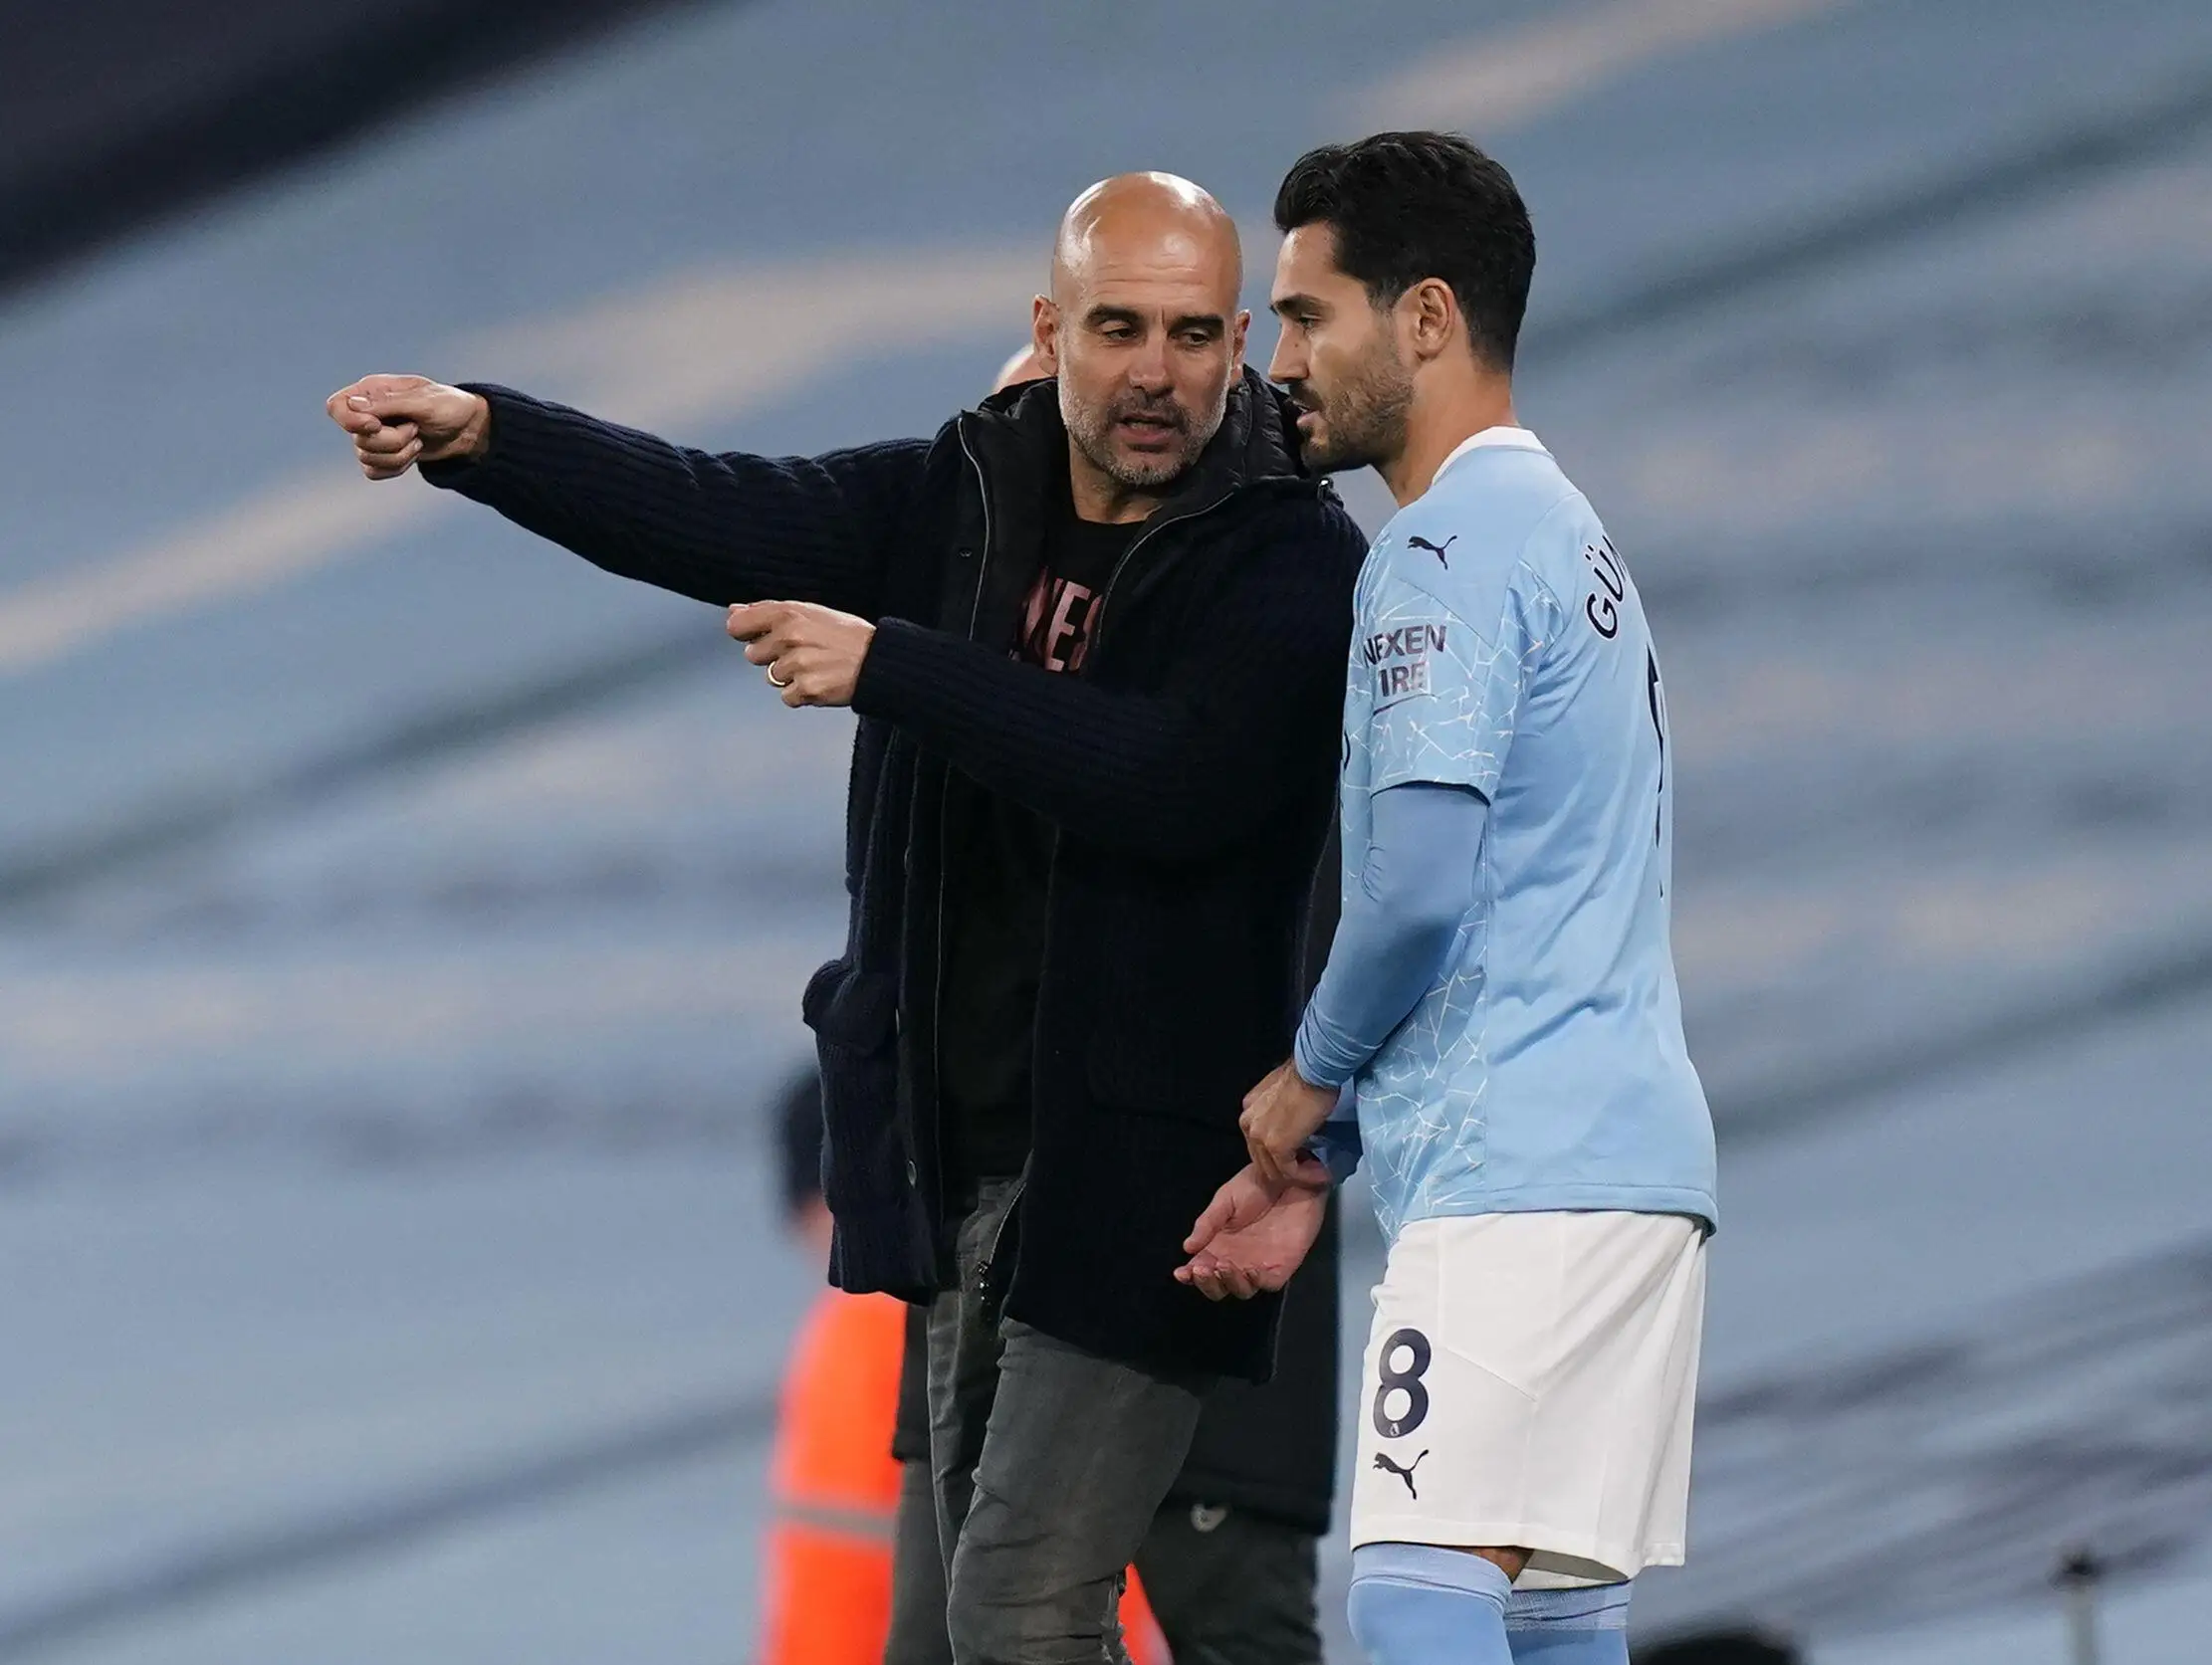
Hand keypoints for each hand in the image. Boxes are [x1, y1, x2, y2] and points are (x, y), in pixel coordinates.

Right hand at [325, 374, 490, 479]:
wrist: (469, 429)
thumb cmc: (449, 406)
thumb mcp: (423, 401)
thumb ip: (388, 404)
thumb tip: (352, 405)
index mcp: (372, 391)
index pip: (336, 407)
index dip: (350, 421)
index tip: (376, 424)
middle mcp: (367, 413)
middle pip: (357, 439)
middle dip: (392, 441)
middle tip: (415, 429)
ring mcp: (374, 436)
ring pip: (366, 458)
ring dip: (399, 455)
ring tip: (418, 439)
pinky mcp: (383, 456)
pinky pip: (373, 472)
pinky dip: (396, 468)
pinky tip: (414, 454)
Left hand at [727, 600, 875, 707]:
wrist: (880, 660)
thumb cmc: (846, 635)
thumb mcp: (810, 612)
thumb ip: (769, 612)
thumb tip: (734, 611)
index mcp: (788, 614)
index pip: (738, 624)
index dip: (743, 632)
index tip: (755, 635)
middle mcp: (789, 637)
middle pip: (753, 654)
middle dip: (772, 656)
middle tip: (802, 652)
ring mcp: (797, 665)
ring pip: (772, 677)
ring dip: (790, 676)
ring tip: (817, 666)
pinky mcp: (807, 689)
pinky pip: (787, 697)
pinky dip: (801, 694)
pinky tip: (821, 680)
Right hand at [1176, 1159, 1329, 1300]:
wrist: (1288, 1177)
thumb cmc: (1255, 1185)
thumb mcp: (1225, 1200)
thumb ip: (1207, 1224)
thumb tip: (1187, 1247)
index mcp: (1219, 1246)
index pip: (1201, 1269)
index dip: (1189, 1275)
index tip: (1181, 1273)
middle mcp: (1237, 1260)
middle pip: (1219, 1286)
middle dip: (1208, 1284)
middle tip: (1201, 1270)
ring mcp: (1260, 1265)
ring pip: (1243, 1290)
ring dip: (1230, 1283)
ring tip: (1222, 1265)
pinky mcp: (1283, 1265)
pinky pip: (1270, 1284)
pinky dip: (1258, 1282)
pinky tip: (1250, 1270)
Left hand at [1239, 1057, 1338, 1187]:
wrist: (1315, 1070)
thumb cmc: (1308, 1074)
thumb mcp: (1287, 1092)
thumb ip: (1283, 1110)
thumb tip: (1296, 1125)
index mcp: (1250, 1108)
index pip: (1259, 1142)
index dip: (1281, 1153)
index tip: (1303, 1156)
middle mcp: (1249, 1122)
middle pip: (1262, 1159)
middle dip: (1288, 1168)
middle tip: (1312, 1169)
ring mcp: (1260, 1136)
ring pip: (1274, 1170)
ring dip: (1299, 1175)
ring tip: (1319, 1174)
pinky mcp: (1276, 1146)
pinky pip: (1289, 1172)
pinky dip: (1306, 1177)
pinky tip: (1322, 1174)